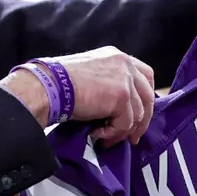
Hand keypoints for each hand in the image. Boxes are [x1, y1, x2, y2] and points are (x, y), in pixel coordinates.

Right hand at [1, 47, 155, 142]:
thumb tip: (118, 108)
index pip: (145, 76)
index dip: (145, 98)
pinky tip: (96, 135)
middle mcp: (125, 64)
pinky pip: (125, 123)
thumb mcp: (91, 75)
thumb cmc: (60, 83)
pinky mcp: (121, 96)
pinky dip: (113, 134)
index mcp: (117, 56)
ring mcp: (125, 79)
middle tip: (132, 138)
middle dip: (142, 120)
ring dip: (123, 131)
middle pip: (148, 96)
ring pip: (138, 114)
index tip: (138, 115)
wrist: (49, 86)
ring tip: (106, 139)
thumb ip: (109, 83)